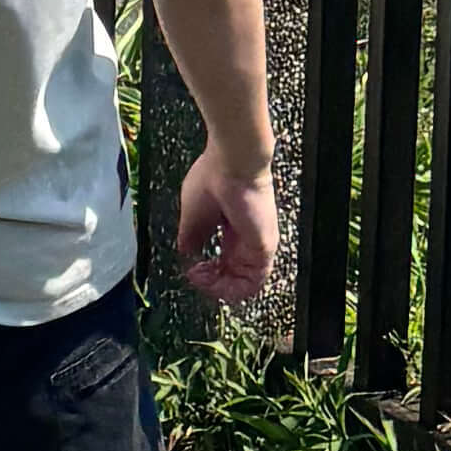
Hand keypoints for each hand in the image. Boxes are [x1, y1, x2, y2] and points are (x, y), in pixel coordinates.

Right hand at [173, 146, 279, 307]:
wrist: (232, 162)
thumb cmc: (213, 177)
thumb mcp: (193, 215)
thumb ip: (191, 238)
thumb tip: (186, 254)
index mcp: (232, 229)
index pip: (224, 263)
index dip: (206, 273)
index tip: (190, 269)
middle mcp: (246, 239)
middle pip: (233, 277)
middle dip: (210, 283)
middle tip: (194, 275)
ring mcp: (257, 244)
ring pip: (244, 285)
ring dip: (218, 288)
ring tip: (200, 277)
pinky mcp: (264, 247)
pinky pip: (253, 283)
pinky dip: (229, 287)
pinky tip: (209, 275)